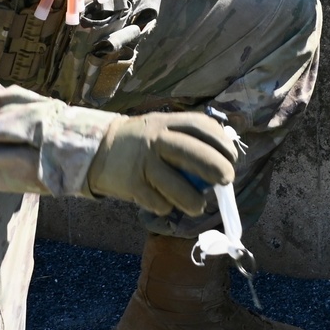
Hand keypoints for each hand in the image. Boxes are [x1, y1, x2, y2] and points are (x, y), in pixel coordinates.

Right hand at [85, 112, 237, 216]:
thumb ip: (185, 138)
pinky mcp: (132, 184)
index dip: (221, 141)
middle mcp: (155, 139)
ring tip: (198, 205)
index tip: (233, 156)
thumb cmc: (140, 142)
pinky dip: (166, 207)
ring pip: (178, 186)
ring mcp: (143, 162)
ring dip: (194, 200)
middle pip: (193, 153)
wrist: (97, 149)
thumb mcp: (160, 128)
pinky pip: (158, 202)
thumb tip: (223, 159)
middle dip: (217, 168)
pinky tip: (164, 203)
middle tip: (227, 180)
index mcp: (166, 123)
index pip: (200, 126)